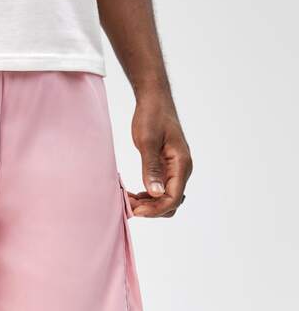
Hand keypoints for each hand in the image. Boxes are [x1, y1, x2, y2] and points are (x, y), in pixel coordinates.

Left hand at [128, 91, 191, 217]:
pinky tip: (132, 195)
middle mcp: (182, 170)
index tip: (135, 211)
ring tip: (128, 200)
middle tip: (128, 205)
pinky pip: (161, 191)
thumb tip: (156, 193)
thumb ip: (151, 168)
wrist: (154, 99)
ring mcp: (176, 170)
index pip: (173, 199)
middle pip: (171, 204)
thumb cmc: (152, 116)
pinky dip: (147, 197)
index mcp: (182, 164)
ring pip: (166, 199)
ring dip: (148, 205)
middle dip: (151, 209)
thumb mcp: (147, 142)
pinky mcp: (167, 168)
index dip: (154, 210)